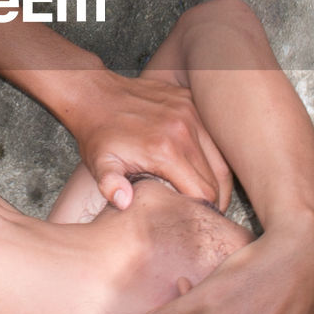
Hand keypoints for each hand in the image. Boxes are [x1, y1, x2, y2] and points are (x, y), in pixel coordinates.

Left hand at [69, 69, 231, 209]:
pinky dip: (211, 156)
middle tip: (202, 213)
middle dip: (213, 199)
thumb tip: (124, 202)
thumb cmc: (98, 134)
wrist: (94, 94)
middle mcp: (184, 130)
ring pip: (219, 158)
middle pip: (216, 178)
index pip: (203, 193)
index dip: (200, 211)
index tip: (193, 219)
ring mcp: (190, 113)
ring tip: (208, 195)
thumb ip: (110, 185)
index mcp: (166, 151)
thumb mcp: (99, 163)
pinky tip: (202, 168)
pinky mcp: (189, 102)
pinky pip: (211, 136)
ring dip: (216, 179)